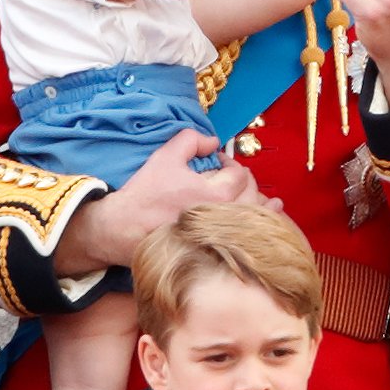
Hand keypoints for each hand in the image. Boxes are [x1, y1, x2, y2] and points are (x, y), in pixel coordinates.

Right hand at [53, 131, 267, 276]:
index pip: (239, 173)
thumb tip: (213, 141)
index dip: (230, 162)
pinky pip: (246, 236)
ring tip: (266, 198)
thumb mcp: (165, 157)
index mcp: (217, 194)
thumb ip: (191, 140)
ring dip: (260, 203)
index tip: (219, 161)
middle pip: (252, 194)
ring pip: (255, 217)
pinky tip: (267, 218)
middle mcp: (225, 217)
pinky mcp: (216, 249)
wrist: (122, 229)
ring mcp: (222, 235)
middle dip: (245, 180)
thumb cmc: (144, 195)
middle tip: (232, 175)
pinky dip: (259, 225)